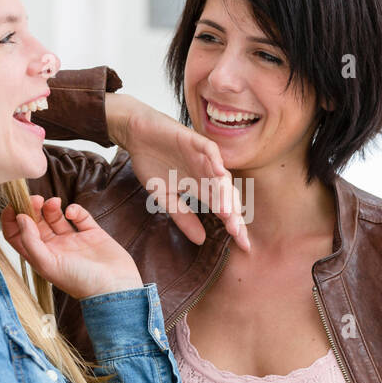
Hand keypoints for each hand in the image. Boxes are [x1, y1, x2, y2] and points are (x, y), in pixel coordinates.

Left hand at [0, 195, 143, 300]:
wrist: (114, 287)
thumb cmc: (80, 282)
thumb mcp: (48, 264)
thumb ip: (31, 241)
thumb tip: (20, 218)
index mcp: (41, 257)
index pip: (18, 236)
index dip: (12, 221)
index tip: (13, 206)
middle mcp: (55, 248)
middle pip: (36, 222)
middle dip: (33, 208)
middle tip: (36, 198)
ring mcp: (73, 240)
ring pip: (55, 216)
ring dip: (51, 206)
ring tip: (54, 202)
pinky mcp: (92, 233)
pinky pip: (79, 216)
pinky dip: (75, 209)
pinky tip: (72, 213)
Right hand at [108, 95, 250, 251]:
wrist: (138, 135)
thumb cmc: (153, 163)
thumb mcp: (165, 198)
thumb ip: (183, 217)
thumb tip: (201, 241)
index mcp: (203, 188)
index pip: (224, 210)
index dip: (234, 227)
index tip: (244, 247)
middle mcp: (208, 174)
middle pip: (228, 197)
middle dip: (234, 216)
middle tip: (238, 234)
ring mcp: (204, 158)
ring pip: (221, 177)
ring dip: (225, 194)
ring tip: (227, 213)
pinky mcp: (195, 141)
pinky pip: (210, 151)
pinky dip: (216, 161)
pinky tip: (221, 174)